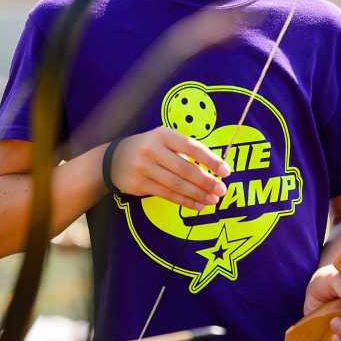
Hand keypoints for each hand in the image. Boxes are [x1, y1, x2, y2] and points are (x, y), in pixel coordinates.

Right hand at [107, 127, 230, 210]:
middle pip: (185, 169)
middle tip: (222, 190)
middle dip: (206, 181)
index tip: (226, 171)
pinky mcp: (139, 185)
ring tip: (213, 200)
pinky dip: (185, 201)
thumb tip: (215, 169)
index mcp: (164, 135)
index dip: (211, 160)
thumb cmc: (151, 148)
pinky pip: (167, 195)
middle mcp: (153, 150)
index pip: (192, 147)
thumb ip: (186, 151)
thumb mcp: (165, 141)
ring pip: (176, 185)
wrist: (114, 159)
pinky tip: (198, 205)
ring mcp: (144, 168)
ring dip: (198, 194)